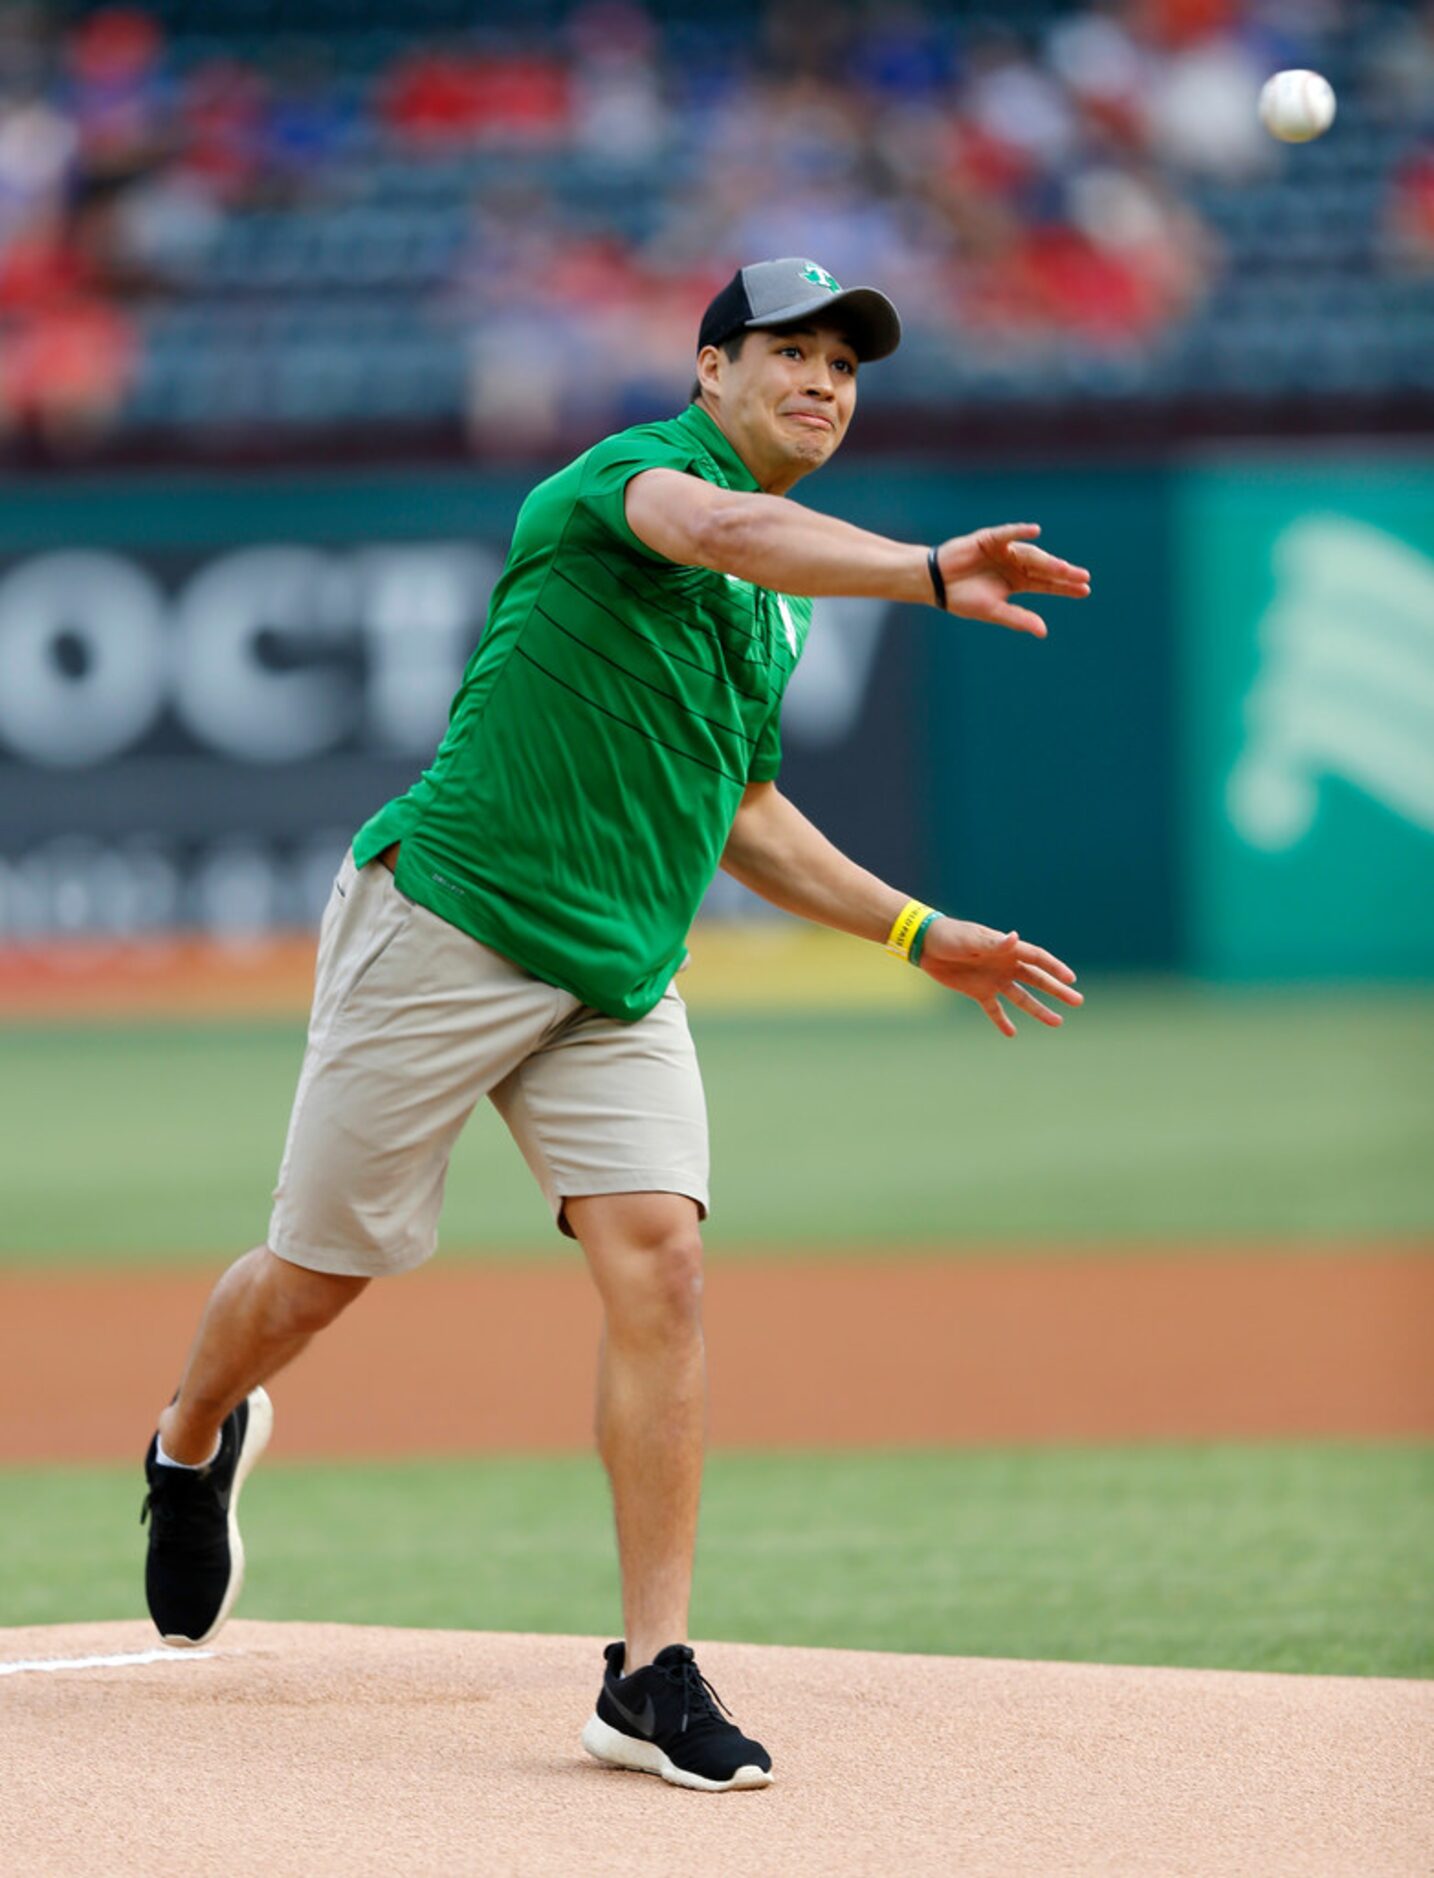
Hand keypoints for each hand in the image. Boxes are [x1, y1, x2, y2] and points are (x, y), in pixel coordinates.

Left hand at [919, 919, 1081, 1036]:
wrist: (926, 944)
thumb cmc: (950, 936)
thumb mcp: (972, 939)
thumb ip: (995, 944)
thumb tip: (1015, 938)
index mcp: (1007, 949)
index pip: (1038, 959)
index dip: (1055, 968)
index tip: (1071, 980)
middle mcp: (1005, 965)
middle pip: (1037, 980)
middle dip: (1057, 991)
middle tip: (1078, 1001)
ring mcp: (994, 979)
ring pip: (1022, 997)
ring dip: (1038, 1010)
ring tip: (1057, 1022)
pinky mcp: (979, 991)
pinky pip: (994, 1010)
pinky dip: (1002, 1021)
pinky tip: (1012, 1033)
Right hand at [934, 523, 1089, 636]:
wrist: (934, 583)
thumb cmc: (962, 598)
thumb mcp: (993, 611)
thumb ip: (1017, 619)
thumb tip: (1043, 632)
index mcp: (1017, 581)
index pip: (1046, 583)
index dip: (1065, 587)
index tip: (1085, 590)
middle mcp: (1015, 564)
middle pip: (1044, 568)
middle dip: (1062, 573)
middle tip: (1083, 577)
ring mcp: (1004, 550)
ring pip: (1030, 554)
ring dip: (1047, 559)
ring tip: (1063, 567)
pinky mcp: (989, 539)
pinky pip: (1007, 534)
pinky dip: (1020, 532)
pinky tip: (1035, 532)